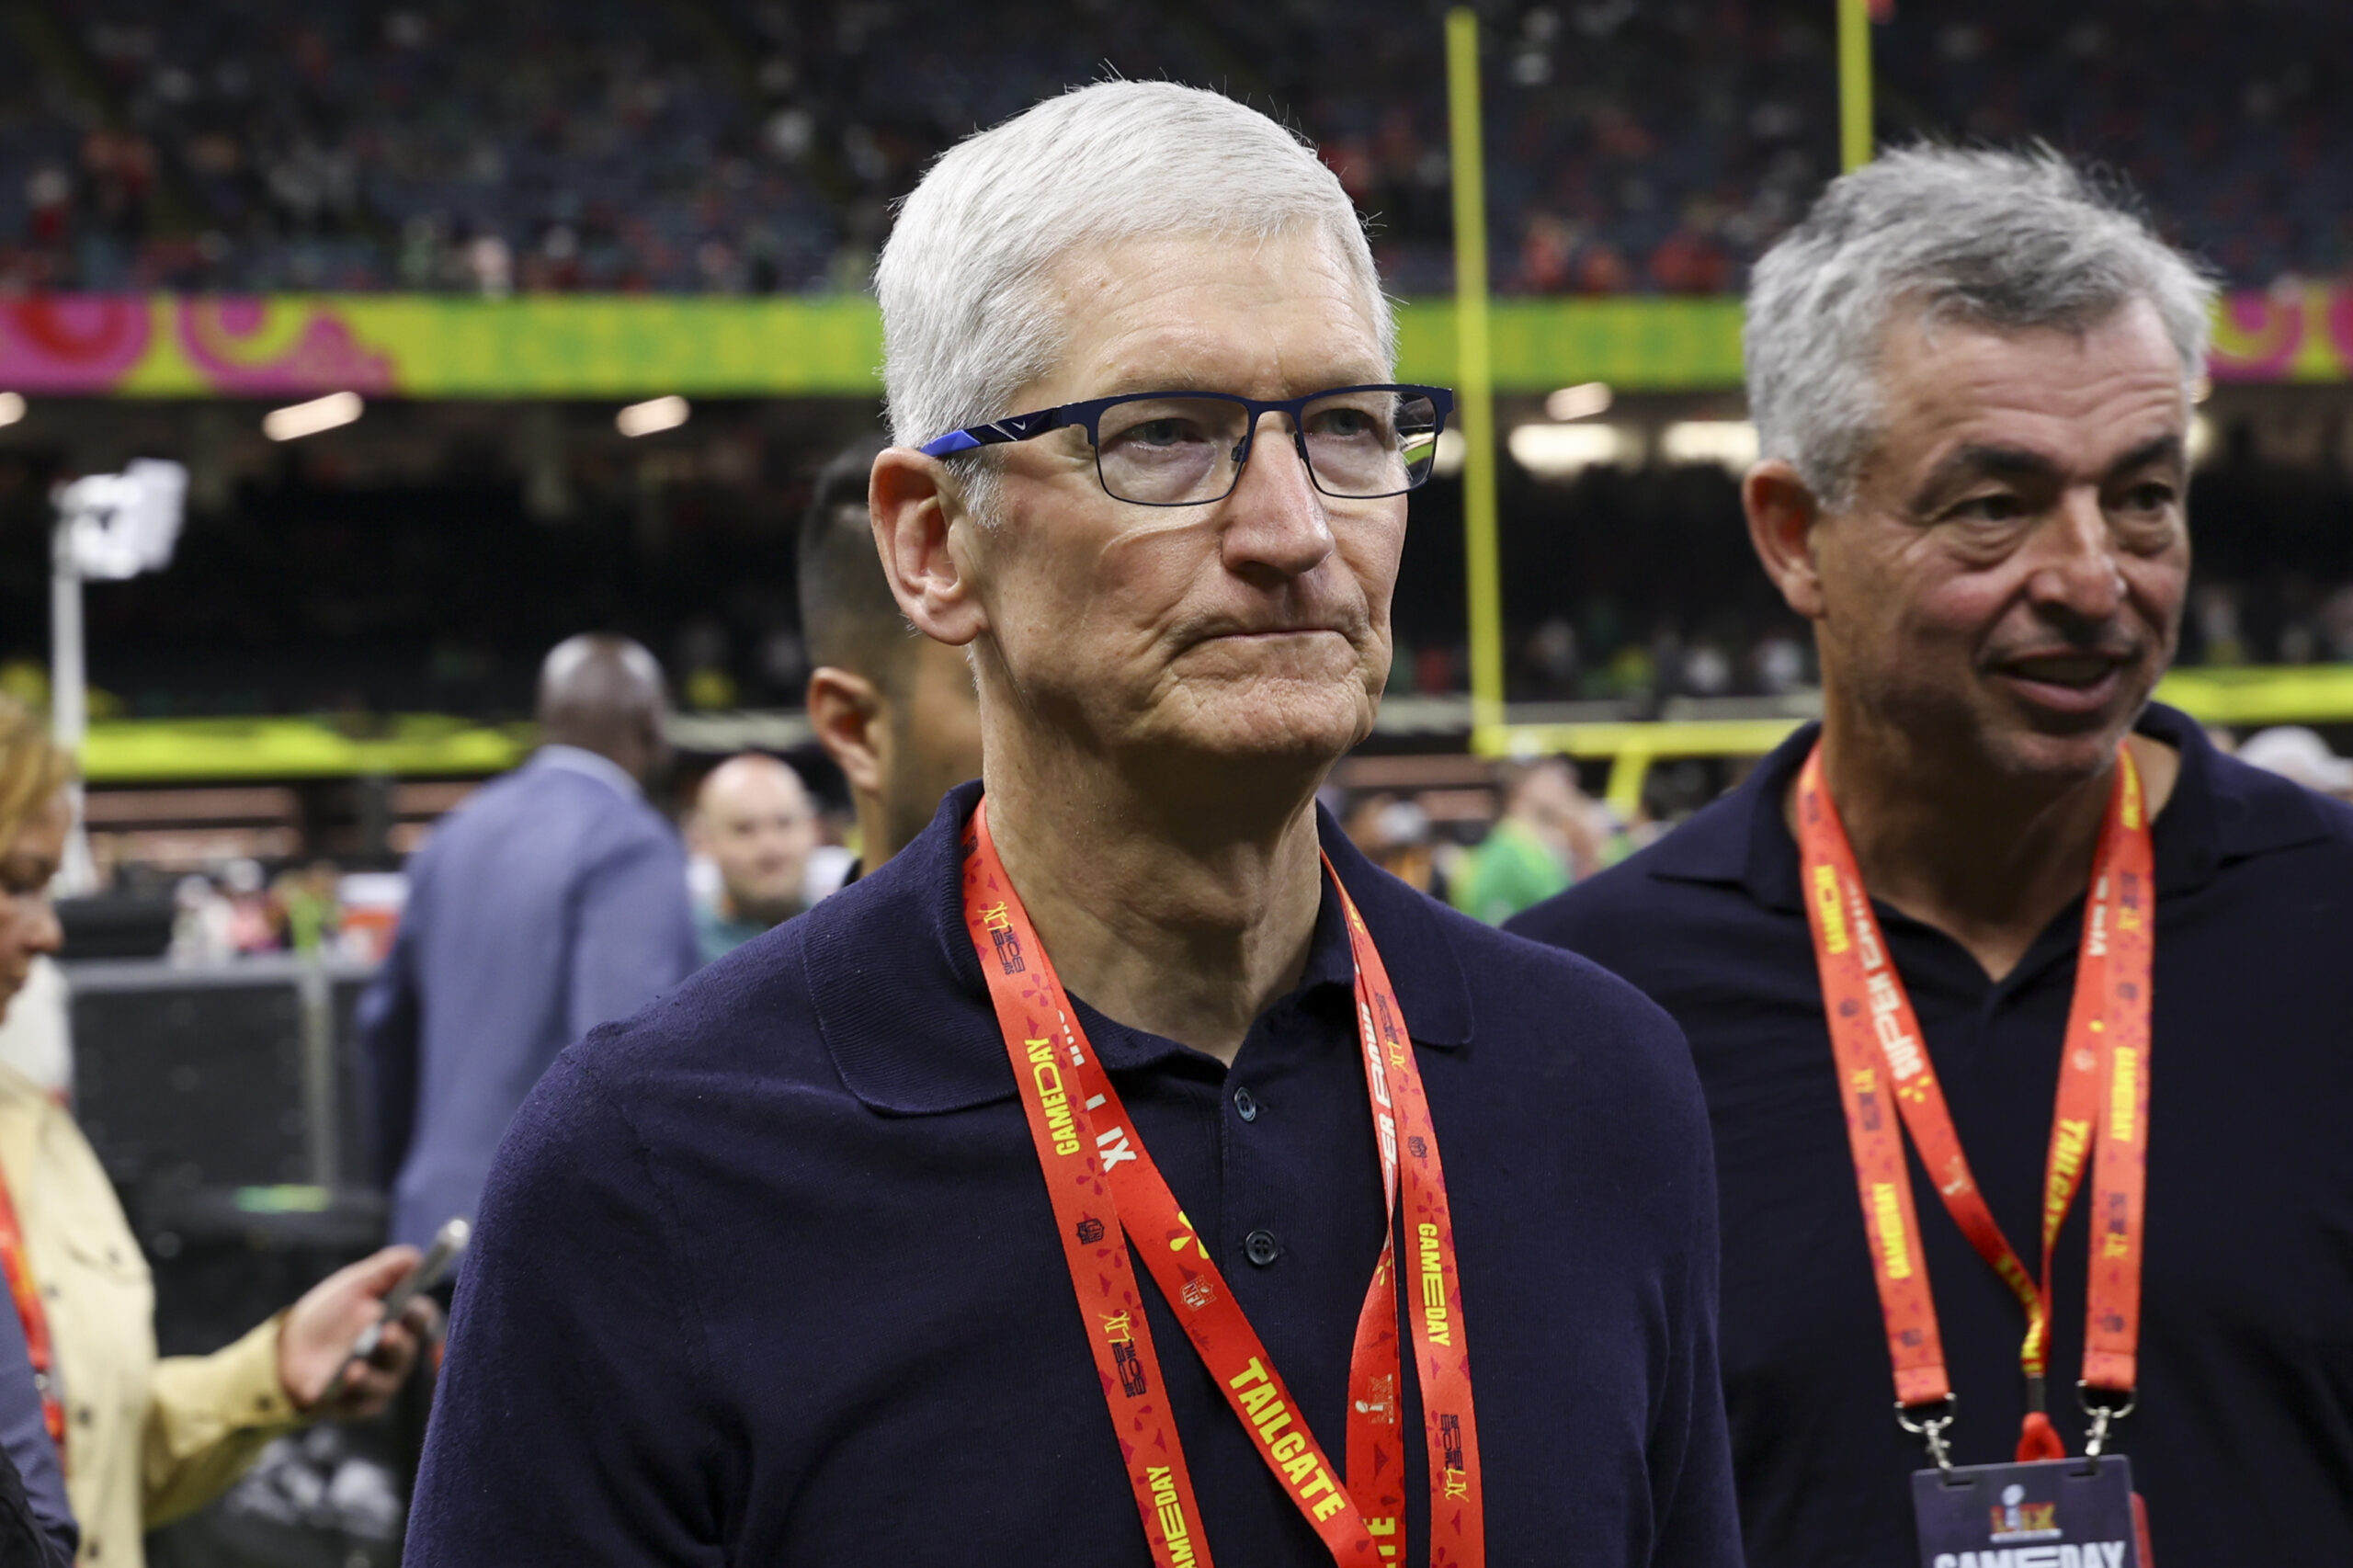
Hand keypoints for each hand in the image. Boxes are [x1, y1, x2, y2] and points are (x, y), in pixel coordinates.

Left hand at [277, 1246, 443, 1419]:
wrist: (289, 1349)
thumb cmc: (329, 1314)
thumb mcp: (354, 1285)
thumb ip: (384, 1270)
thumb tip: (415, 1257)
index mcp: (400, 1322)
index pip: (418, 1318)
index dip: (418, 1313)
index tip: (411, 1305)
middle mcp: (395, 1354)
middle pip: (405, 1351)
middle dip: (398, 1343)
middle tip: (387, 1333)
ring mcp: (378, 1381)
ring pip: (385, 1381)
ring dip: (371, 1375)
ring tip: (355, 1367)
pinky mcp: (358, 1404)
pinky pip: (361, 1403)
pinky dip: (351, 1395)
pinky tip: (341, 1384)